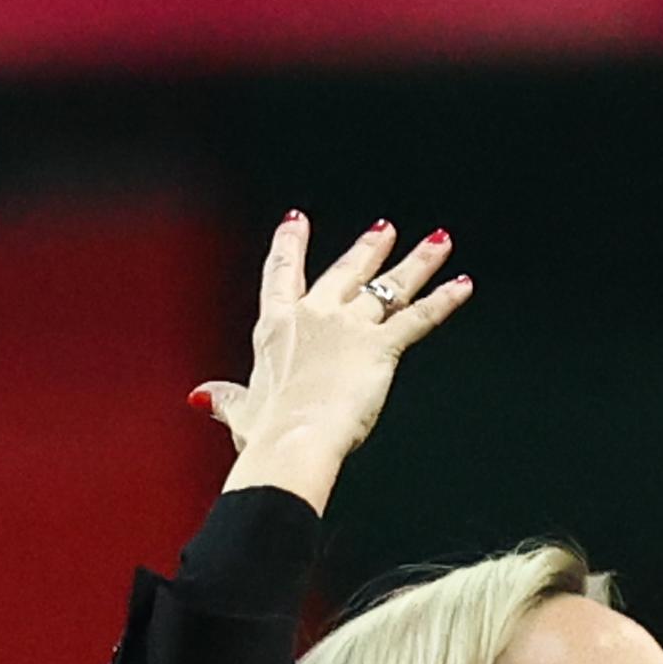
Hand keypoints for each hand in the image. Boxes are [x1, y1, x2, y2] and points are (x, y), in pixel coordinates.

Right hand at [191, 214, 473, 502]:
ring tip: (437, 243)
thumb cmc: (265, 433)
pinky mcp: (380, 347)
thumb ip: (226, 399)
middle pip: (346, 272)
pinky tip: (462, 285)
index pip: (282, 277)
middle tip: (384, 230)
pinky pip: (418, 318)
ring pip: (389, 288)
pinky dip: (443, 301)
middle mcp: (314, 316)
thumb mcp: (240, 413)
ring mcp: (348, 327)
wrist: (292, 442)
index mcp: (276, 328)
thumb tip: (200, 397)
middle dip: (367, 250)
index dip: (288, 247)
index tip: (294, 221)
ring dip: (416, 264)